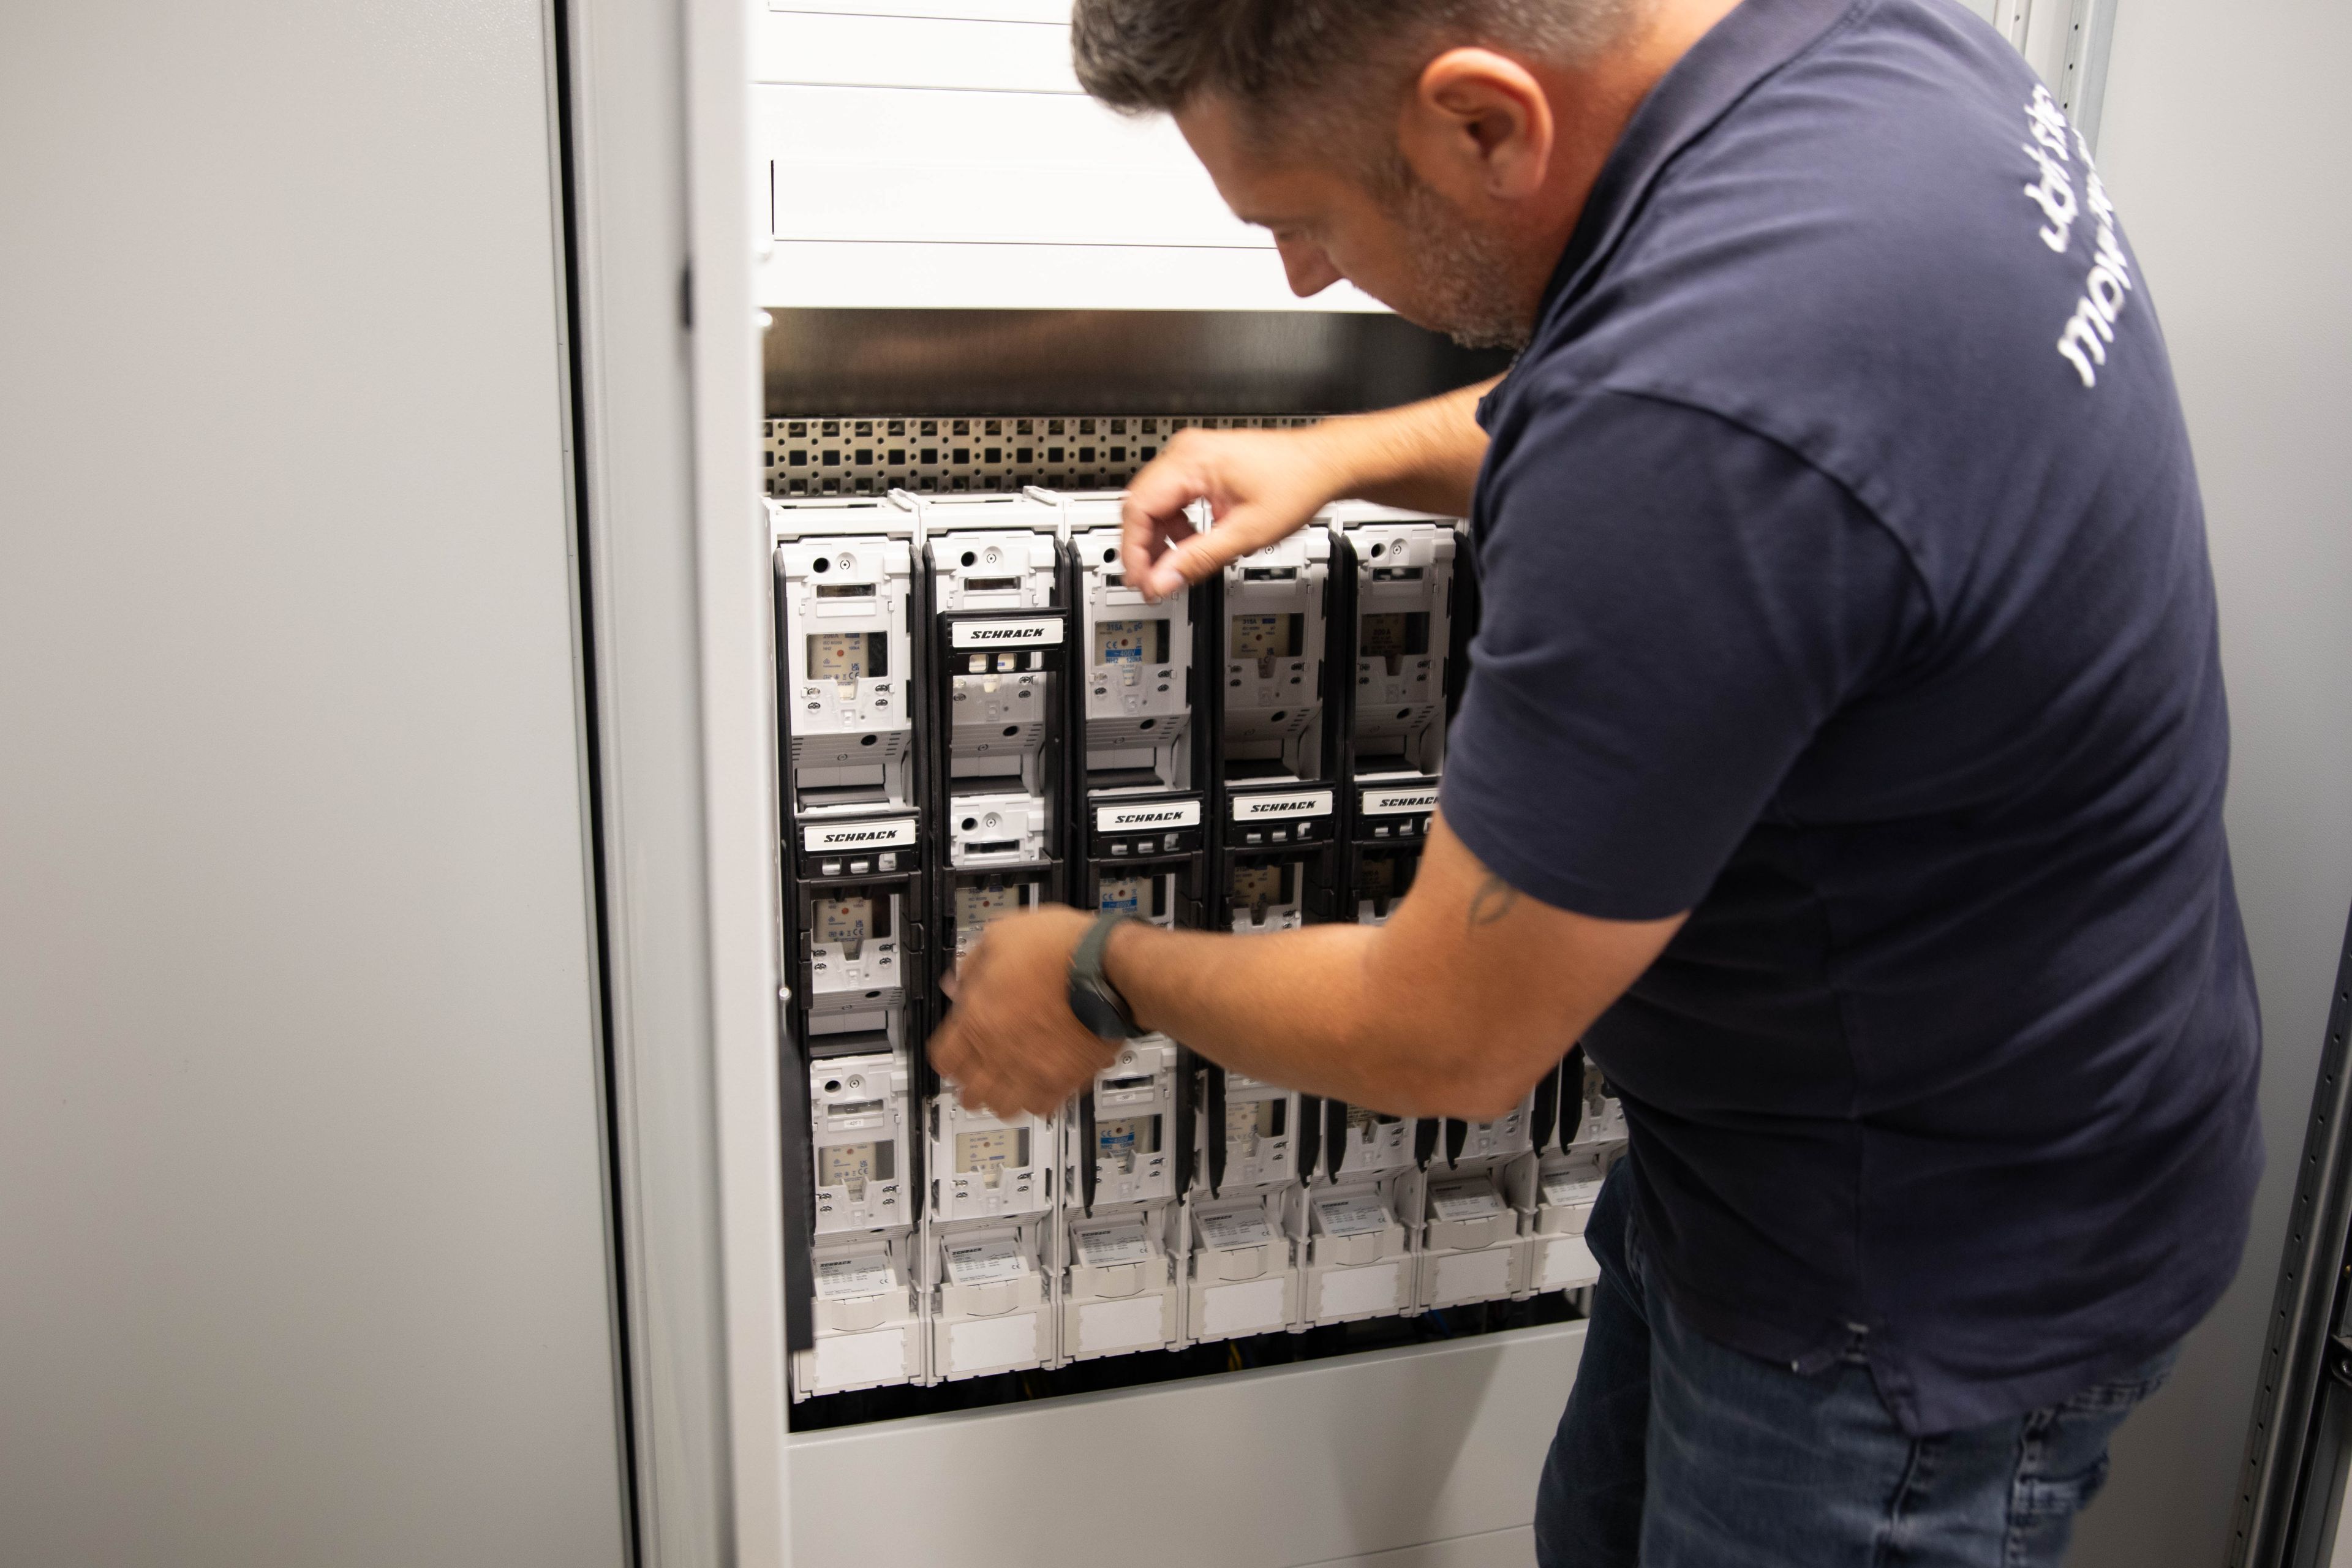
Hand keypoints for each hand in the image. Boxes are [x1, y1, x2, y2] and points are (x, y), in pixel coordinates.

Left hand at [928, 907, 1117, 1117]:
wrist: (1110, 967)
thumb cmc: (1063, 948)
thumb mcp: (1004, 934)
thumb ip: (973, 963)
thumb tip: (958, 981)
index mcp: (979, 1018)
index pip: (944, 1059)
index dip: (948, 1055)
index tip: (955, 1050)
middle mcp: (1002, 1052)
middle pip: (970, 1093)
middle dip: (970, 1084)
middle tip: (978, 1074)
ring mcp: (1034, 1070)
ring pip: (1003, 1108)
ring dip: (1001, 1097)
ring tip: (1006, 1083)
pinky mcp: (1067, 1080)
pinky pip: (1042, 1107)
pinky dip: (1037, 1100)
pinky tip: (1039, 1082)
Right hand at [1121, 424, 1353, 600]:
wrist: (1324, 465)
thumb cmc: (1297, 483)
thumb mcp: (1246, 533)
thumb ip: (1199, 559)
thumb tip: (1164, 581)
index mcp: (1191, 460)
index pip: (1139, 508)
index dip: (1134, 551)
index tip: (1142, 581)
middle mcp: (1186, 452)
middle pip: (1142, 505)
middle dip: (1144, 548)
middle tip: (1153, 583)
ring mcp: (1193, 456)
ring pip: (1156, 504)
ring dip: (1161, 539)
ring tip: (1176, 568)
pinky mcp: (1202, 466)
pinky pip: (1174, 499)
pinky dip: (1178, 526)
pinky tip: (1193, 544)